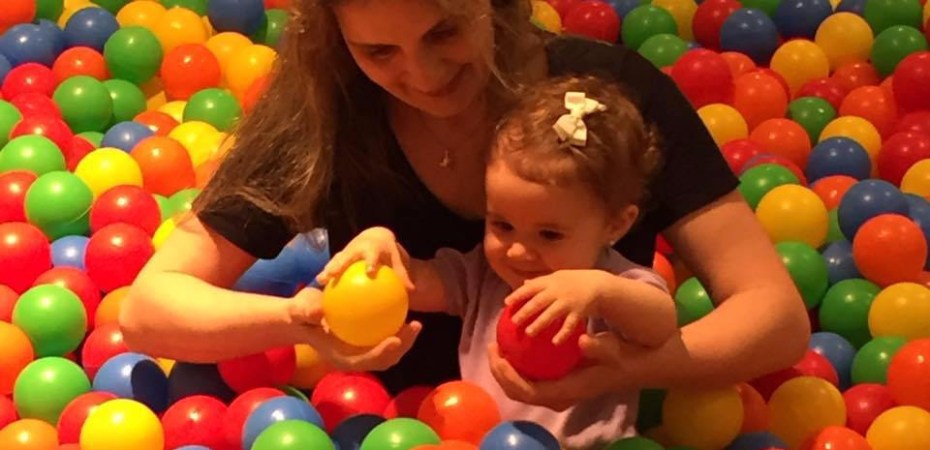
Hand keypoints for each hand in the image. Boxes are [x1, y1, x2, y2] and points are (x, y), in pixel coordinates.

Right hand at [289, 287, 421, 371]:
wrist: (302, 317)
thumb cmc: (300, 315)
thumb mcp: (298, 311)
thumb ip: (307, 312)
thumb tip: (318, 311)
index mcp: (341, 358)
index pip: (365, 361)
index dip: (382, 354)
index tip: (395, 339)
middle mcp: (355, 358)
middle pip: (384, 360)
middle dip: (402, 347)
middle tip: (414, 326)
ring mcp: (363, 352)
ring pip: (389, 352)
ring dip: (405, 340)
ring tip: (416, 322)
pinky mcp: (367, 342)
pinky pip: (385, 336)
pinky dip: (397, 328)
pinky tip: (404, 310)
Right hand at [316, 227, 413, 289]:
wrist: (375, 237)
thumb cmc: (388, 252)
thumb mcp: (396, 260)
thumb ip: (402, 275)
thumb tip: (412, 292)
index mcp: (373, 248)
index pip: (372, 254)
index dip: (370, 261)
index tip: (369, 272)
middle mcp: (357, 248)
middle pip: (346, 256)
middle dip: (338, 265)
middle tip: (331, 275)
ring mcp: (346, 252)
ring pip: (335, 260)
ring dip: (327, 270)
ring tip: (320, 281)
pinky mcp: (340, 257)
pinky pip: (333, 267)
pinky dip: (327, 277)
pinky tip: (321, 291)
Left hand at [487, 332, 642, 410]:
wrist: (631, 368)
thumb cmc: (621, 359)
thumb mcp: (613, 351)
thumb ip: (599, 347)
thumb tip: (582, 340)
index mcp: (567, 392)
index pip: (529, 391)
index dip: (508, 376)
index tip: (499, 355)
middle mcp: (558, 398)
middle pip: (518, 392)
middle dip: (499, 373)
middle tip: (492, 347)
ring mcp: (556, 393)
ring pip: (520, 388)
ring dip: (504, 371)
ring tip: (497, 346)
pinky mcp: (556, 385)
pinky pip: (529, 379)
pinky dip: (516, 367)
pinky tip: (512, 346)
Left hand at [504, 270, 608, 344]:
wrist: (598, 284)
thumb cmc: (573, 282)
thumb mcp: (557, 277)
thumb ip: (541, 283)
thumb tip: (524, 284)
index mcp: (550, 281)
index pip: (531, 287)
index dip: (518, 294)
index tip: (506, 303)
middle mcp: (558, 290)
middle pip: (539, 301)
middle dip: (525, 311)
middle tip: (514, 322)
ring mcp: (568, 301)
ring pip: (552, 314)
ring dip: (540, 323)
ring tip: (529, 333)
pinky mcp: (579, 312)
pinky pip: (570, 324)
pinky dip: (562, 333)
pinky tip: (555, 342)